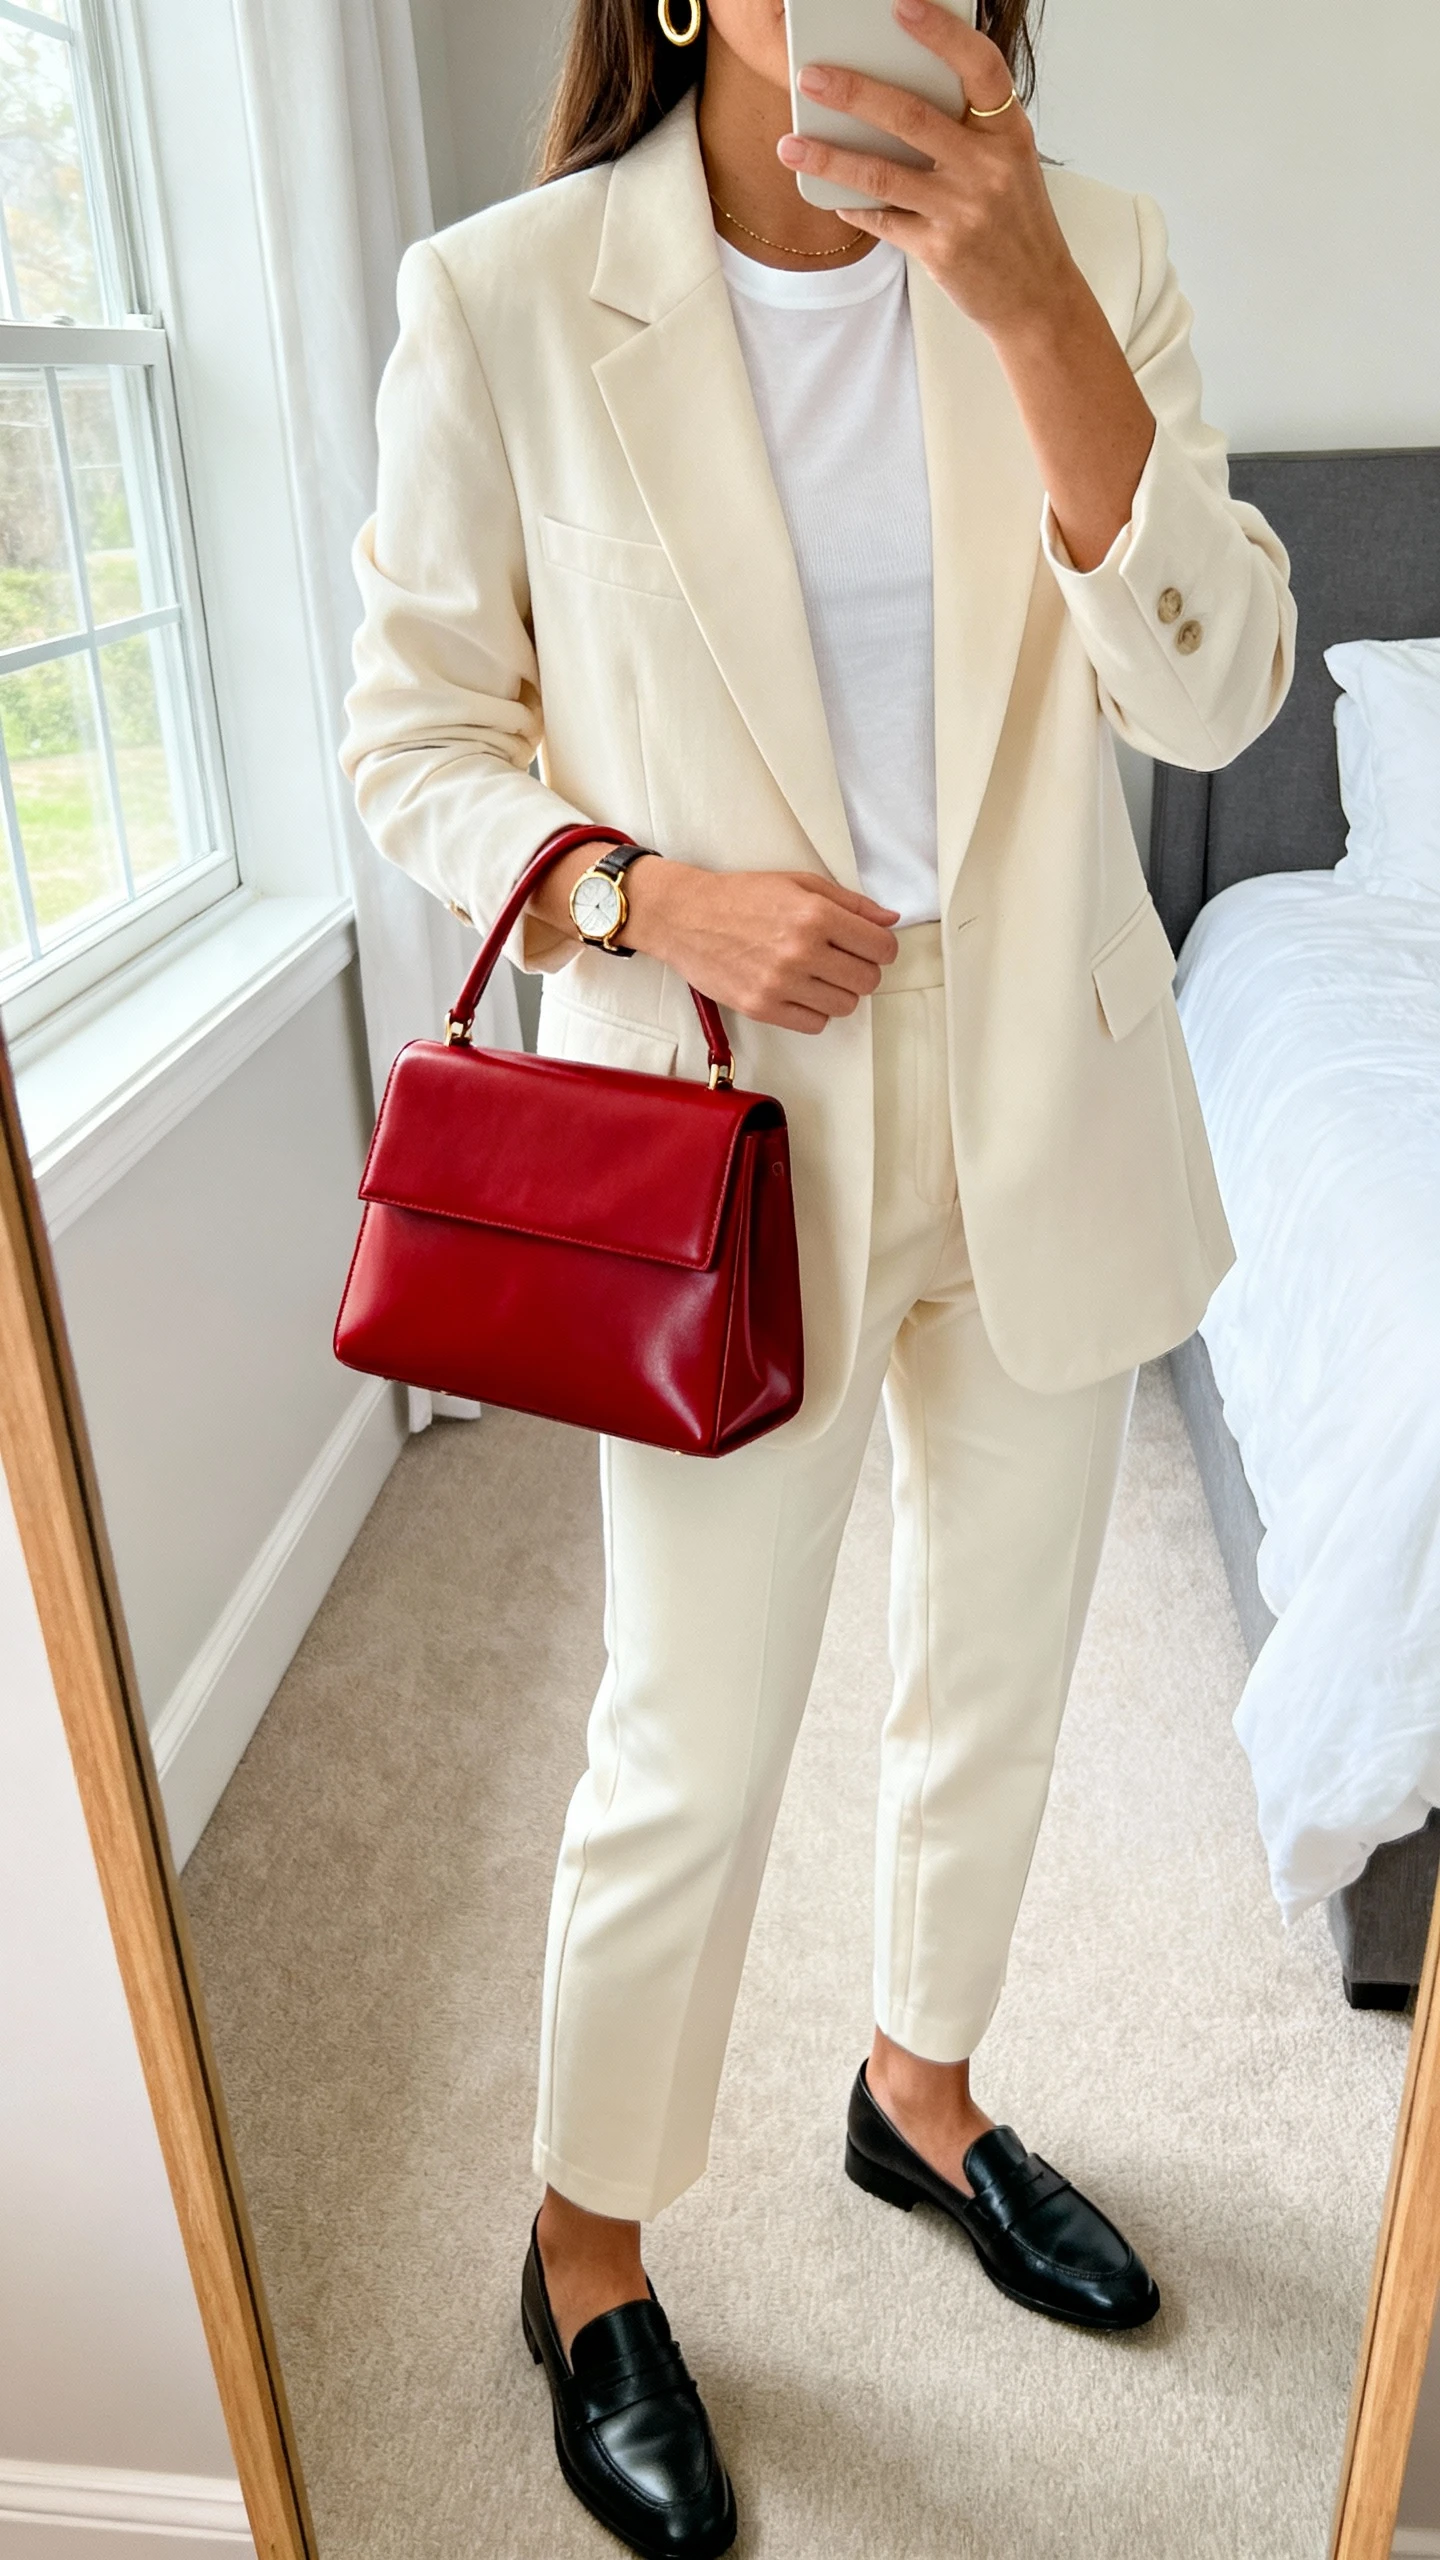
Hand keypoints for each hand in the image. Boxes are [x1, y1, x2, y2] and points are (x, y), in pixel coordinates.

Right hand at [623, 861, 899, 1034]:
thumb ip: (849, 903)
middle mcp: (801, 951)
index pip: (880, 947)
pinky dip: (815, 1011)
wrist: (686, 916)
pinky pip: (815, 1024)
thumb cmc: (742, 896)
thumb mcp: (799, 883)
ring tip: (817, 976)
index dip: (882, 948)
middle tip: (842, 961)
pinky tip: (800, 992)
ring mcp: (781, 983)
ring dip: (838, 992)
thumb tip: (891, 920)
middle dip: (862, 970)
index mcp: (815, 915)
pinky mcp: (762, 1007)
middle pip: (867, 980)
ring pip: (845, 1006)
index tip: (871, 947)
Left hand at [777, 0, 1155, 570]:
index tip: (900, 6)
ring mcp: (963, 210)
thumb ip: (966, 128)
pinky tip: (826, 193)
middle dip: (854, 92)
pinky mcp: (940, 250)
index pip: (979, 67)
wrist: (1037, 297)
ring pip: (883, 174)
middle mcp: (988, 167)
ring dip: (830, 156)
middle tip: (810, 75)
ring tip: (790, 142)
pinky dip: (851, 205)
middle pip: (912, 117)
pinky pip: (882, 221)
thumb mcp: (1007, 163)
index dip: (941, 33)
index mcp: (1008, 132)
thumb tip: (891, 96)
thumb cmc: (1016, 222)